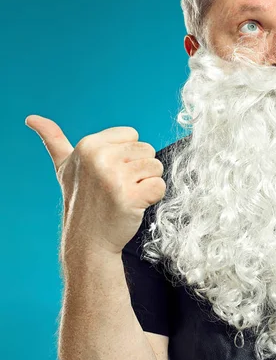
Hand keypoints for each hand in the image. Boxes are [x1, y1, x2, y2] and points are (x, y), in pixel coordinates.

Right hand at [25, 115, 165, 254]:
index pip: (133, 135)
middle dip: (138, 169)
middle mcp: (100, 158)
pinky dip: (152, 197)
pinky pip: (160, 186)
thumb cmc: (81, 200)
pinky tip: (133, 206)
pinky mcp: (130, 197)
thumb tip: (32, 118)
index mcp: (88, 145)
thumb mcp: (64, 167)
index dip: (127, 155)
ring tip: (124, 195)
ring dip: (146, 183)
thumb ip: (53, 140)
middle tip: (116, 187)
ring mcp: (115, 177)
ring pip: (156, 167)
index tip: (108, 172)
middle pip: (148, 150)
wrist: (88, 240)